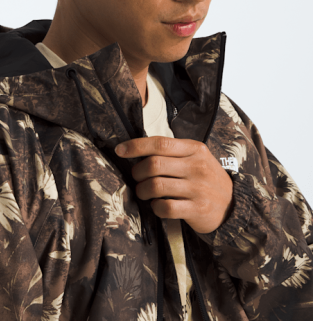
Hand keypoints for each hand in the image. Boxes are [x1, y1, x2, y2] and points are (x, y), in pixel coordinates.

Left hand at [115, 137, 232, 233]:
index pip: (160, 143)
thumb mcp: (195, 158)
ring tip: (143, 192)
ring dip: (142, 190)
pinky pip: (165, 207)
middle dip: (137, 171)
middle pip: (154, 164)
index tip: (120, 150)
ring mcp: (198, 188)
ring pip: (156, 186)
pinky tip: (157, 205)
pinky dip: (155, 207)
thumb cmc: (205, 178)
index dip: (136, 146)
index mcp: (194, 149)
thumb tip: (137, 149)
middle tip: (137, 177)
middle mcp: (197, 167)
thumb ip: (172, 152)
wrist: (233, 206)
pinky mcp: (197, 209)